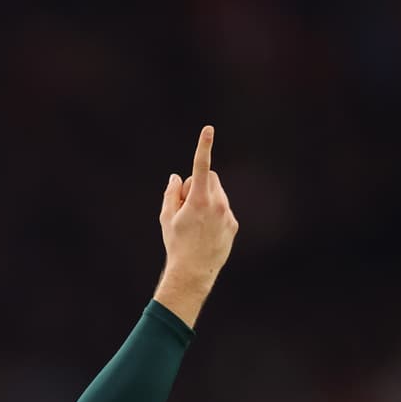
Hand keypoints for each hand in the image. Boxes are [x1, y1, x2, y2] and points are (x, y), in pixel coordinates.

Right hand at [154, 126, 238, 326]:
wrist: (193, 272)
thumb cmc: (176, 244)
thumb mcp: (167, 218)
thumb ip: (171, 194)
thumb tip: (177, 178)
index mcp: (199, 200)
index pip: (201, 167)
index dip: (203, 147)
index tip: (208, 129)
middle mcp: (217, 203)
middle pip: (209, 178)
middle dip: (197, 185)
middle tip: (185, 206)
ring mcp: (227, 214)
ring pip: (217, 193)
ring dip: (206, 200)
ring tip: (196, 224)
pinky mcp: (233, 223)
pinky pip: (223, 209)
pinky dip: (214, 214)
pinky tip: (205, 232)